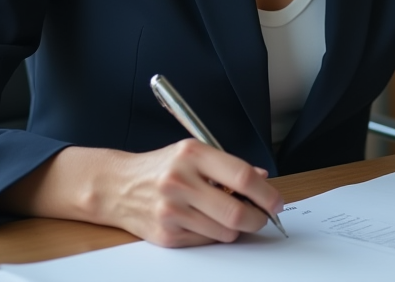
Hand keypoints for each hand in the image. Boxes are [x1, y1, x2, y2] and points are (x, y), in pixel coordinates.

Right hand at [0, 140, 283, 246]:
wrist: (117, 187)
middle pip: (236, 212)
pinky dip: (215, 234)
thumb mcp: (194, 154)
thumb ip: (229, 166)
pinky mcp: (166, 235)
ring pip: (225, 232)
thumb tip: (263, 180)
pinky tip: (206, 221)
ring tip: (230, 215)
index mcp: (192, 154)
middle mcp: (180, 181)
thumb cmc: (162, 167)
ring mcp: (171, 211)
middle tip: (263, 216)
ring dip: (236, 228)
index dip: (266, 193)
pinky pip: (207, 241)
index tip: (277, 201)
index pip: (241, 176)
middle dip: (258, 218)